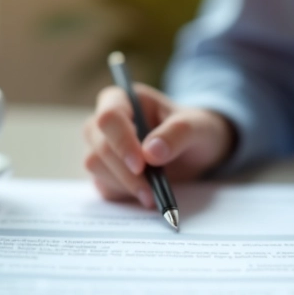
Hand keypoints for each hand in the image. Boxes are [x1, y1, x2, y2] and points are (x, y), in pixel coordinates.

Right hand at [83, 84, 235, 205]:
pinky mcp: (105, 171)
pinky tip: (147, 195)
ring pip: (96, 166)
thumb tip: (150, 153)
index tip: (141, 165)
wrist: (197, 150)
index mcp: (124, 99)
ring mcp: (102, 147)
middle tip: (152, 191)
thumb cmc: (194, 129)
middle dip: (125, 172)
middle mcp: (107, 122)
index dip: (121, 142)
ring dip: (124, 185)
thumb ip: (177, 134)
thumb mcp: (197, 127)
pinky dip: (124, 194)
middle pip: (99, 146)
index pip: (109, 118)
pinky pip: (103, 185)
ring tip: (153, 194)